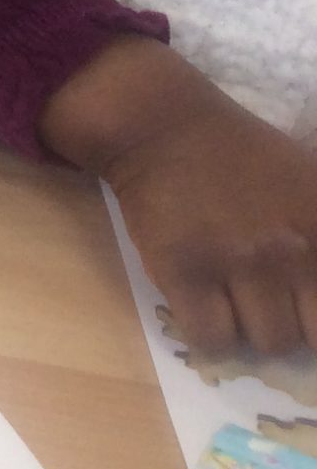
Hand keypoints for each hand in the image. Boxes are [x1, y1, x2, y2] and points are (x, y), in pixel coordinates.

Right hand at [43, 35, 316, 357]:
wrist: (166, 126)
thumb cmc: (243, 154)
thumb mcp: (315, 183)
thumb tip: (316, 288)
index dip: (316, 315)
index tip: (300, 305)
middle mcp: (293, 253)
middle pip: (307, 336)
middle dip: (289, 322)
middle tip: (267, 299)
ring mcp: (237, 264)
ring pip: (264, 342)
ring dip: (248, 326)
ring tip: (230, 296)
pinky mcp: (184, 272)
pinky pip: (210, 339)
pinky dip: (209, 333)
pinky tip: (201, 304)